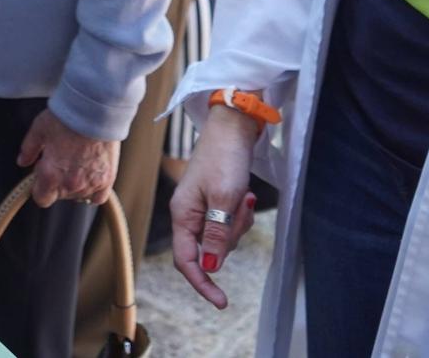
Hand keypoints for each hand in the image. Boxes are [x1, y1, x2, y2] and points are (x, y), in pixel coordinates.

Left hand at [17, 109, 119, 207]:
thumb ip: (28, 149)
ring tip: (76, 163)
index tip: (41, 174)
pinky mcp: (107, 179)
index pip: (42, 199)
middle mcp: (70, 184)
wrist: (96, 111)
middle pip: (59, 196)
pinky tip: (90, 176)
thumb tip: (22, 161)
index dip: (39, 187)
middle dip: (56, 183)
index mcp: (50, 175)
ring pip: (78, 195)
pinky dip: (93, 191)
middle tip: (60, 161)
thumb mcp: (39, 129)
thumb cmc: (67, 118)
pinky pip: (98, 197)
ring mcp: (90, 184)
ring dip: (74, 185)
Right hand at [169, 104, 261, 308]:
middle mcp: (188, 214)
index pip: (187, 260)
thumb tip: (210, 267)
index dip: (202, 283)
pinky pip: (230, 222)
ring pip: (223, 237)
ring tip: (245, 197)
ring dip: (239, 223)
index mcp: (182, 214)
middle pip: (209, 249)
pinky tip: (246, 195)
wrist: (233, 126)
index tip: (222, 302)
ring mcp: (202, 207)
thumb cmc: (225, 157)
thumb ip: (216, 235)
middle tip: (243, 209)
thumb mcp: (224, 199)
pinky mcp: (215, 201)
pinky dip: (241, 214)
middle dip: (231, 238)